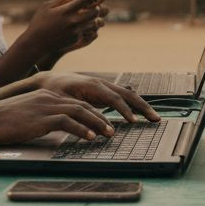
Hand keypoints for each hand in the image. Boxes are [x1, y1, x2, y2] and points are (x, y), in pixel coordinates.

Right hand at [0, 89, 117, 144]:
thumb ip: (41, 117)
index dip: (92, 112)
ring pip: (79, 112)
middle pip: (82, 105)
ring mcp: (45, 106)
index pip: (75, 102)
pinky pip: (67, 122)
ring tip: (108, 134)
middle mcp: (48, 97)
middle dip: (100, 117)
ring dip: (97, 124)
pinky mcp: (41, 118)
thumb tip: (52, 127)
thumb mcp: (26, 116)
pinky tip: (90, 138)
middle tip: (112, 130)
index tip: (103, 122)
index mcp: (45, 95)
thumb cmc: (0, 122)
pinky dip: (82, 129)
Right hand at [21, 0, 109, 59]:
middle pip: (95, 11)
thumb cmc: (39, 23)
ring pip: (95, 22)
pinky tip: (84, 24)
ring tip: (91, 15)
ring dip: (95, 18)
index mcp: (66, 10)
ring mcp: (76, 31)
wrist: (36, 44)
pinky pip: (89, 31)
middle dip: (98, 7)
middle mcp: (73, 20)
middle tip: (96, 5)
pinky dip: (90, 26)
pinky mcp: (76, 38)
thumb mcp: (46, 7)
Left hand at [33, 72, 159, 123]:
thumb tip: (94, 125)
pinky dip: (134, 107)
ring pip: (128, 95)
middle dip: (143, 106)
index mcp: (93, 85)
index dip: (125, 110)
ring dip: (142, 106)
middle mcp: (102, 84)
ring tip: (154, 118)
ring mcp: (105, 88)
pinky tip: (142, 115)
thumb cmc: (54, 91)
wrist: (49, 80)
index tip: (134, 121)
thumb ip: (78, 112)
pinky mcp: (104, 93)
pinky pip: (123, 99)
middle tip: (155, 119)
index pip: (114, 98)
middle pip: (128, 94)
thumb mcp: (62, 102)